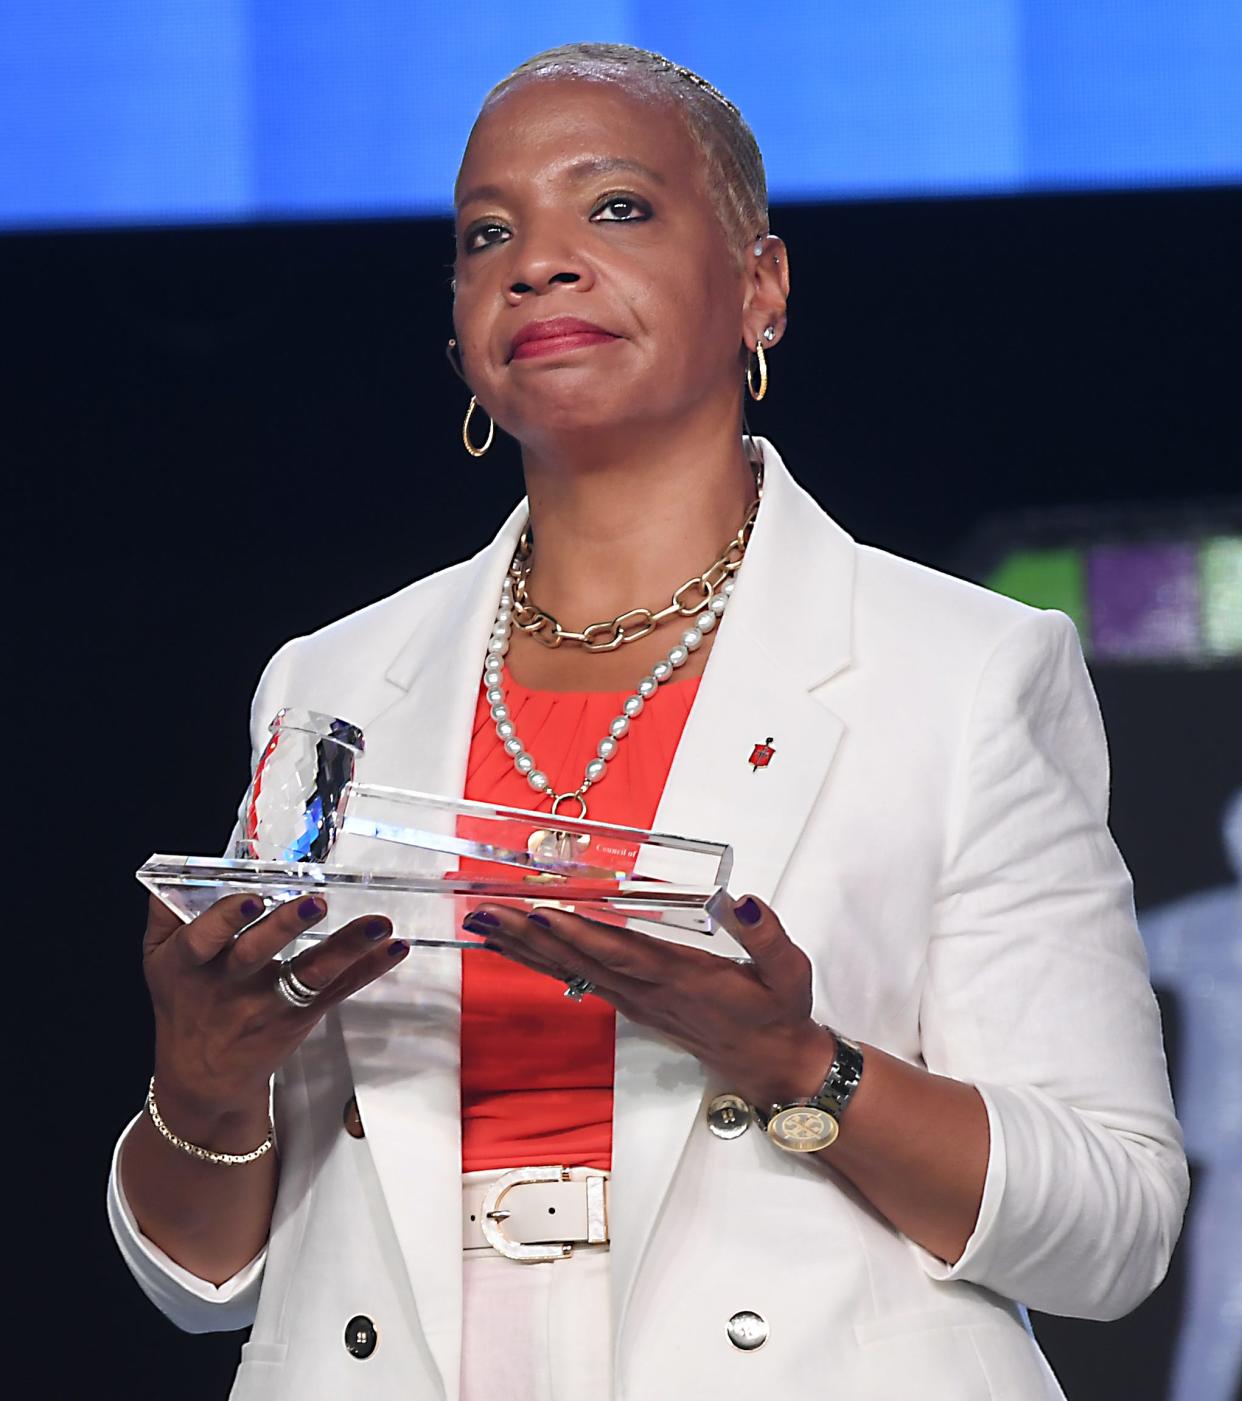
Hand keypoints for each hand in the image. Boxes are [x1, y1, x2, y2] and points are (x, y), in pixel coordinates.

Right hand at [143, 892, 407, 1125]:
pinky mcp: (300, 1017)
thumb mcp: (158, 960)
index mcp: (190, 965)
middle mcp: (230, 985)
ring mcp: (269, 1004)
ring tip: (378, 925)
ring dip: (346, 948)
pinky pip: (338, 990)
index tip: (252, 899)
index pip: (202, 941)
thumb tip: (175, 872)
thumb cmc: (184, 1004)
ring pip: (309, 975)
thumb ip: (165, 912)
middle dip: (286, 927)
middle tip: (316, 903)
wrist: (201, 1079)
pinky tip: (394, 948)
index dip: (227, 921)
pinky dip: (369, 969)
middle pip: (257, 955)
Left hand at [464, 895, 833, 1107]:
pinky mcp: (631, 1005)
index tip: (542, 913)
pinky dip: (543, 960)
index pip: (623, 952)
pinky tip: (517, 945)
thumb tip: (739, 899)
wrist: (772, 1063)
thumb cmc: (778, 1011)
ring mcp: (635, 1001)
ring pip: (570, 971)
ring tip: (482, 923)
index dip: (582, 934)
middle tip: (483, 912)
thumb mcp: (789, 970)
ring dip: (524, 948)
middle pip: (579, 960)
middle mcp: (648, 991)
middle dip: (529, 936)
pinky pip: (578, 978)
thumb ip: (765, 934)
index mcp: (682, 978)